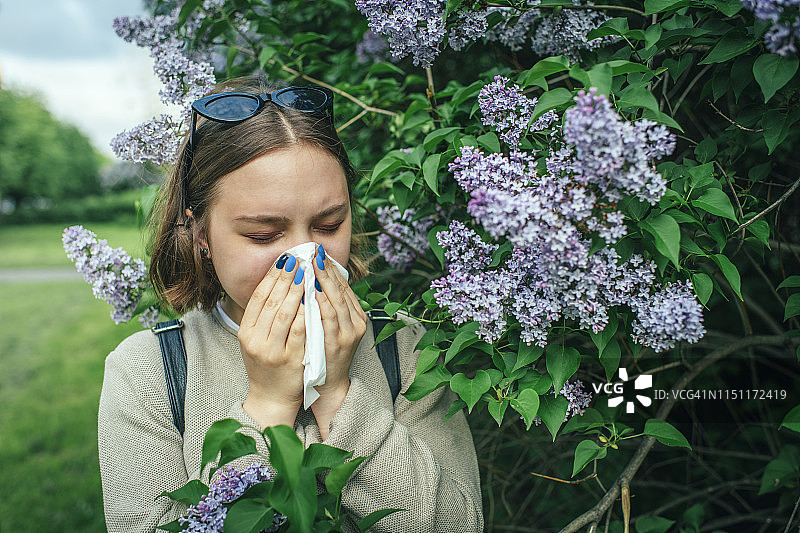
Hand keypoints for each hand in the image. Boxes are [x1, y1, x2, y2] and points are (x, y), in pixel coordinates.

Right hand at [237, 253, 305, 427]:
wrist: (271, 397)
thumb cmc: (265, 364)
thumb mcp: (254, 339)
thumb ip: (261, 315)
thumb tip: (276, 280)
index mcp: (246, 332)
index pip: (259, 297)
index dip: (272, 276)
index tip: (285, 260)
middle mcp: (256, 341)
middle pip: (272, 302)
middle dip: (287, 278)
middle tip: (299, 260)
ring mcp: (273, 351)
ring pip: (285, 314)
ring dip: (297, 291)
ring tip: (307, 274)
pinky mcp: (291, 360)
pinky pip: (300, 331)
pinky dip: (306, 314)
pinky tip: (314, 300)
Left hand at [311, 244, 367, 408]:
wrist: (328, 385)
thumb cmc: (325, 353)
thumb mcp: (332, 327)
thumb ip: (328, 306)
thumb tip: (315, 278)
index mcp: (356, 315)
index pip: (344, 285)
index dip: (331, 268)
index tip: (318, 253)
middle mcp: (356, 322)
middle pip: (342, 289)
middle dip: (327, 269)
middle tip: (314, 252)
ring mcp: (348, 334)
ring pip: (337, 301)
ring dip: (324, 282)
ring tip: (312, 266)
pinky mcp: (338, 344)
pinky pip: (329, 320)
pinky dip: (322, 304)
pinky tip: (312, 293)